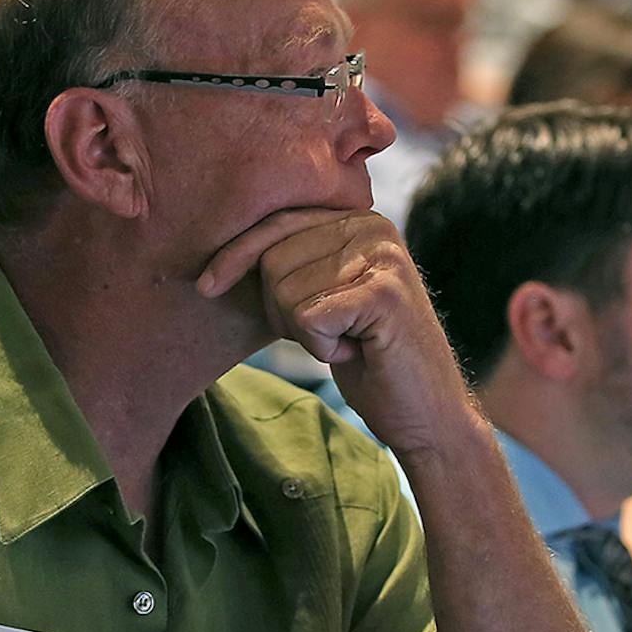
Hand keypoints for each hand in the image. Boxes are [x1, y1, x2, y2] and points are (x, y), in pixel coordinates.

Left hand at [197, 207, 474, 456]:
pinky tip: (356, 351)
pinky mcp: (384, 294)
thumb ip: (292, 264)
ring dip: (305, 333)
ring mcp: (383, 258)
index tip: (206, 285)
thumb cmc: (368, 359)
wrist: (426, 413)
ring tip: (348, 340)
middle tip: (328, 333)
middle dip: (281, 310)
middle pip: (273, 258)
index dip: (235, 255)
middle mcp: (373, 226)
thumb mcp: (323, 299)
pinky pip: (308, 317)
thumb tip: (222, 256)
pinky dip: (321, 347)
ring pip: (286, 290)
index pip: (275, 223)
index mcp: (357, 218)